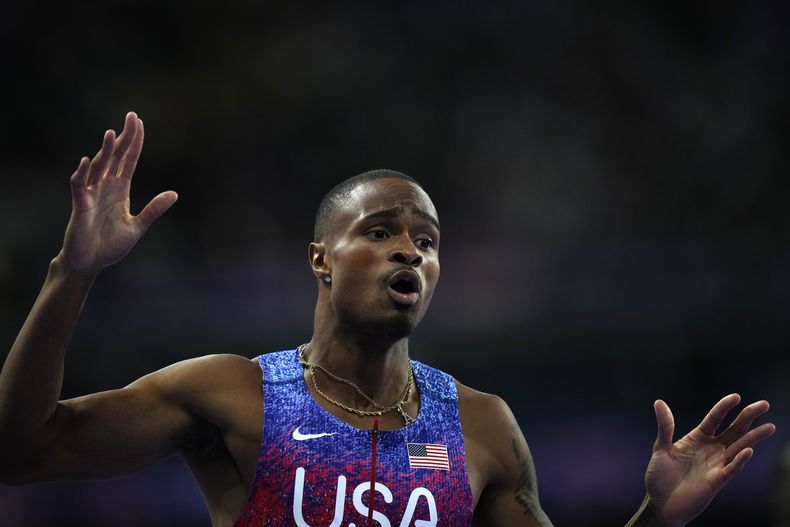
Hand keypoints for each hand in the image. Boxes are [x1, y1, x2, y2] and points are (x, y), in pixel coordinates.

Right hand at [60, 112, 177, 272]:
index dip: (135, 142)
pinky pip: (80, 186)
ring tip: (112, 133)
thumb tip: (174, 194)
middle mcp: (106, 186)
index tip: (139, 122)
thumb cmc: (111, 245)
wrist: (91, 263)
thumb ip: (154, 209)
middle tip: (131, 116)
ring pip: (99, 167)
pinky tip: (87, 161)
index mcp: (121, 189)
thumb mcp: (138, 226)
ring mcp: (92, 194)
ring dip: (105, 151)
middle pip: (116, 156)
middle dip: (123, 137)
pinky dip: (83, 174)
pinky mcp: (80, 206)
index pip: (129, 159)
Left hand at [644, 394, 774, 525]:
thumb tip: (659, 402)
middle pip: (734, 430)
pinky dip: (739, 460)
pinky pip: (731, 469)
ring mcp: (716, 464)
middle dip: (748, 417)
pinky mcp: (717, 481)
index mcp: (698, 438)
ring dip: (754, 437)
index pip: (715, 418)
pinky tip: (748, 450)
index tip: (736, 396)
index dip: (724, 407)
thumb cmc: (660, 475)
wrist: (661, 503)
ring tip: (770, 427)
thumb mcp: (660, 448)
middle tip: (764, 404)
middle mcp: (711, 449)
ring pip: (739, 447)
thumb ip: (665, 427)